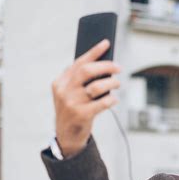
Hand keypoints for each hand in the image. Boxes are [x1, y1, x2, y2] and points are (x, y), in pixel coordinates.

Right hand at [52, 39, 119, 156]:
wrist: (66, 136)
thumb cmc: (74, 110)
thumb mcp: (70, 93)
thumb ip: (80, 80)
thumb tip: (103, 64)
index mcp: (60, 82)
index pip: (79, 62)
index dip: (94, 52)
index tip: (106, 43)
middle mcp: (64, 91)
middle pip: (87, 71)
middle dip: (106, 66)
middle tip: (118, 67)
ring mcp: (72, 103)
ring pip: (97, 87)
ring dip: (111, 83)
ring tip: (117, 84)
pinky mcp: (81, 115)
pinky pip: (102, 103)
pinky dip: (111, 100)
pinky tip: (114, 100)